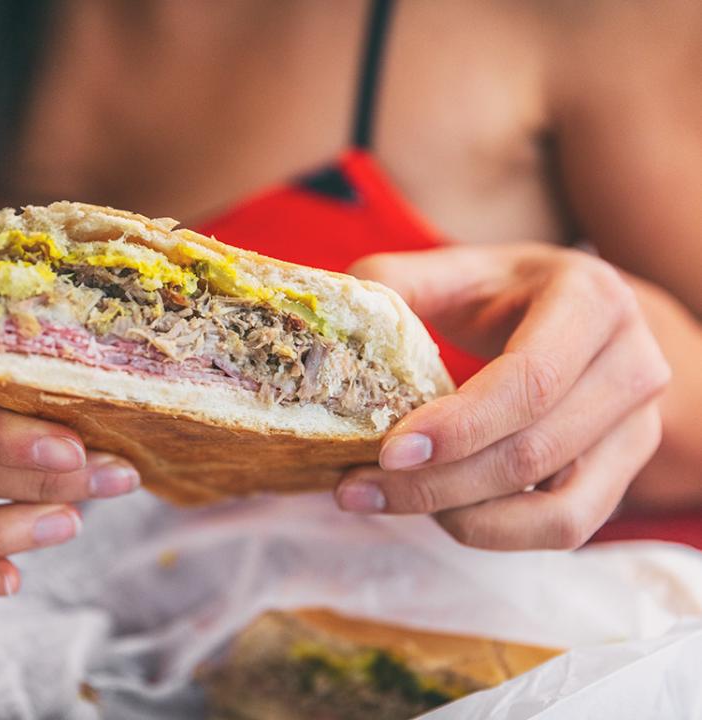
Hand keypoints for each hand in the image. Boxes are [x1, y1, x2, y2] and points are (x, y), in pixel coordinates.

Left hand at [338, 244, 669, 549]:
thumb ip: (391, 288)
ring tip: (390, 500)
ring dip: (463, 517)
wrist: (574, 314)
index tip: (388, 451)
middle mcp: (632, 363)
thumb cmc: (502, 292)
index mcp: (591, 299)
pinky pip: (566, 528)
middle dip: (438, 483)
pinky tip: (441, 512)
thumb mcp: (451, 271)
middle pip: (535, 451)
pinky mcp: (625, 473)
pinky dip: (497, 531)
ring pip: (557, 508)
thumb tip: (337, 327)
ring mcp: (639, 425)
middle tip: (356, 487)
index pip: (531, 379)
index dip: (461, 425)